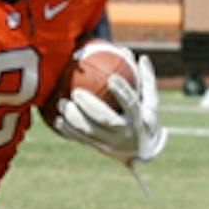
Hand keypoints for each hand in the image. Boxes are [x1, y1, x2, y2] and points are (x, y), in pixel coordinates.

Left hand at [51, 47, 167, 165]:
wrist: (142, 151)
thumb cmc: (145, 118)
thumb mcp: (151, 102)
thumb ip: (147, 81)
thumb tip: (141, 57)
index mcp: (140, 118)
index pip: (132, 104)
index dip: (122, 91)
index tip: (112, 77)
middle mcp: (126, 132)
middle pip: (107, 120)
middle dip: (90, 106)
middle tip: (76, 92)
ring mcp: (112, 143)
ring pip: (90, 131)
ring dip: (74, 118)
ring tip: (62, 103)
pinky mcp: (100, 148)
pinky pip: (82, 139)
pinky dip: (69, 130)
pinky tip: (57, 120)